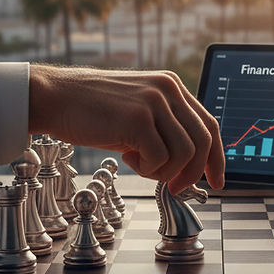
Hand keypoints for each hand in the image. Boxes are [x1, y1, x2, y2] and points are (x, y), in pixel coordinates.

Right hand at [28, 65, 224, 193]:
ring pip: (184, 153)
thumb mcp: (138, 112)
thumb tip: (189, 165)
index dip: (216, 157)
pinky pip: (159, 158)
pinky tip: (127, 157)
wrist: (56, 97)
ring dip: (164, 171)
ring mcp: (153, 102)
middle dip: (192, 173)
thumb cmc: (93, 110)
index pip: (209, 124)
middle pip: (203, 141)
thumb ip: (165, 128)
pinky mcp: (137, 118)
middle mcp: (167, 90)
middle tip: (175, 188)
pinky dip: (146, 168)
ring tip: (139, 164)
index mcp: (171, 86)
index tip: (216, 180)